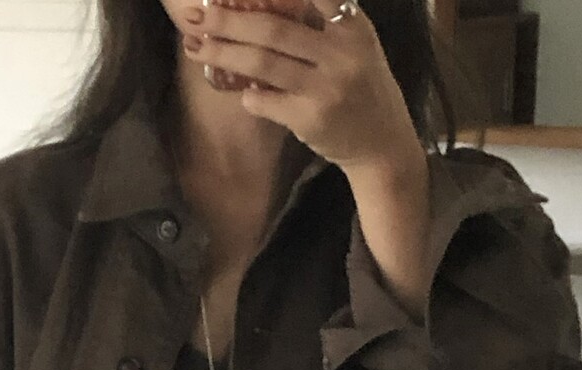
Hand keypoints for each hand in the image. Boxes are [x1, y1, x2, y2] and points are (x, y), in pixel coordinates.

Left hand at [181, 0, 424, 180]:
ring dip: (225, 55)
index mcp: (352, 26)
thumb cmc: (361, 88)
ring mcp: (326, 87)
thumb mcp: (355, 45)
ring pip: (264, 64)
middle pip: (274, 28)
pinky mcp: (312, 119)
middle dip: (230, 21)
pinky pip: (267, 101)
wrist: (382, 144)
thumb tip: (260, 8)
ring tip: (198, 49)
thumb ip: (322, 23)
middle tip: (199, 16)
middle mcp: (341, 52)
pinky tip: (242, 93)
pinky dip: (249, 96)